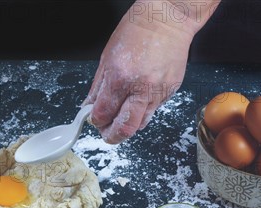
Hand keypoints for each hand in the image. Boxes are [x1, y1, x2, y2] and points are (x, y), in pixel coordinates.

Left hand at [84, 15, 191, 143]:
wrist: (167, 19)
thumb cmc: (137, 31)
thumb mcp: (107, 58)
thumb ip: (98, 87)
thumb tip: (90, 107)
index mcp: (120, 78)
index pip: (103, 113)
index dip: (96, 120)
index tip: (94, 119)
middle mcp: (141, 88)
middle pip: (125, 128)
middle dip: (112, 136)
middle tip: (106, 134)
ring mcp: (158, 92)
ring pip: (141, 124)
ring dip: (128, 126)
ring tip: (120, 119)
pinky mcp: (170, 91)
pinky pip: (153, 110)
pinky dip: (142, 111)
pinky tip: (137, 100)